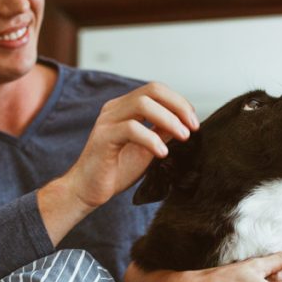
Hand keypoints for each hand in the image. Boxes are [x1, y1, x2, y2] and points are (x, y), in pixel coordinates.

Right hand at [63, 82, 198, 209]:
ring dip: (169, 119)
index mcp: (125, 108)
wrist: (88, 190)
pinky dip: (152, 139)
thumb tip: (186, 123)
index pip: (156, 90)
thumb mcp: (147, 148)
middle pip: (152, 90)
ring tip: (183, 137)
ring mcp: (108, 121)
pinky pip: (131, 129)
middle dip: (178, 106)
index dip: (179, 102)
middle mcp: (115, 109)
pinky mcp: (103, 137)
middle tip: (193, 127)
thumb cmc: (116, 170)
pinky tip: (163, 153)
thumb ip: (162, 132)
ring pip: (142, 104)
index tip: (194, 122)